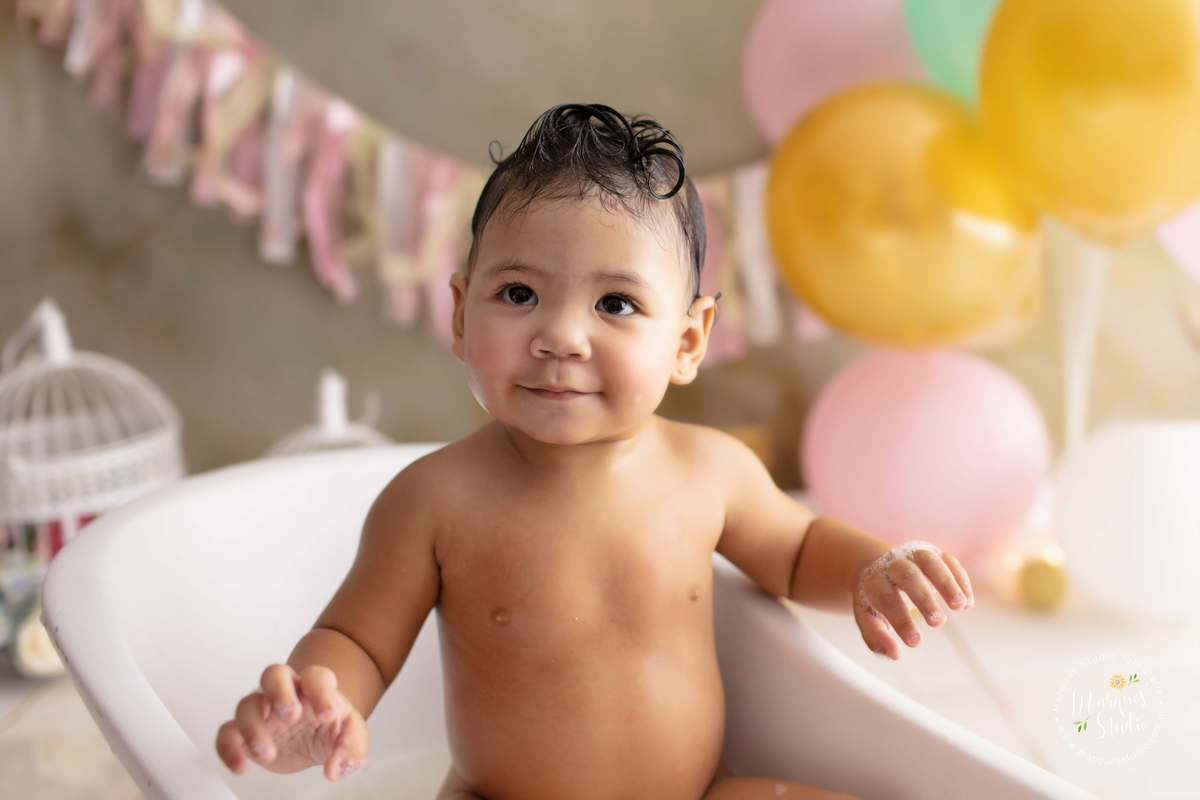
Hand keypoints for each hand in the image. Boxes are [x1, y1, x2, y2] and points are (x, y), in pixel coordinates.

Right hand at [215, 664, 368, 780]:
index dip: (321, 692)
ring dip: (253, 727)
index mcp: (314, 687)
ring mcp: (263, 710)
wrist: (313, 733)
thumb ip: (352, 750)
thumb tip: (335, 771)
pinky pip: (227, 732)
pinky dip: (228, 748)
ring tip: (268, 754)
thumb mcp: (351, 734)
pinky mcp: (245, 732)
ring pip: (246, 704)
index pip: (316, 676)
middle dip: (279, 692)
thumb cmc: (330, 725)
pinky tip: (241, 766)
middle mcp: (286, 692)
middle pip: (273, 674)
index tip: (328, 715)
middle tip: (290, 715)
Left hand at [853, 543, 972, 660]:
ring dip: (947, 582)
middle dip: (923, 598)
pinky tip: (968, 602)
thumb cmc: (874, 599)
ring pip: (930, 561)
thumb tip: (895, 655)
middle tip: (937, 622)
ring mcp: (913, 556)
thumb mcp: (868, 618)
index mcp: (874, 581)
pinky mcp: (933, 554)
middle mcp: (893, 565)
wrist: (875, 567)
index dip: (901, 620)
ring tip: (961, 606)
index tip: (915, 642)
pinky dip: (960, 578)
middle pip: (908, 575)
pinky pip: (948, 561)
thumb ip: (877, 638)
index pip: (886, 598)